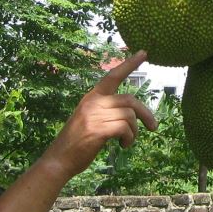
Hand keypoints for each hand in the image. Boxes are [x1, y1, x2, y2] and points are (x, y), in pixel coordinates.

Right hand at [36, 52, 157, 184]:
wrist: (59, 160)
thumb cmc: (77, 142)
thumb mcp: (88, 119)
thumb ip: (105, 110)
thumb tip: (130, 113)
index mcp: (92, 97)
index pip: (113, 75)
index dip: (130, 63)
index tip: (144, 52)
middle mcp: (94, 102)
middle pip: (130, 100)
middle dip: (145, 114)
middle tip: (153, 127)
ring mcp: (95, 115)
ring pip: (129, 116)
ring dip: (134, 132)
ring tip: (126, 141)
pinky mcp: (98, 130)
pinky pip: (125, 129)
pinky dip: (129, 139)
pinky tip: (122, 145)